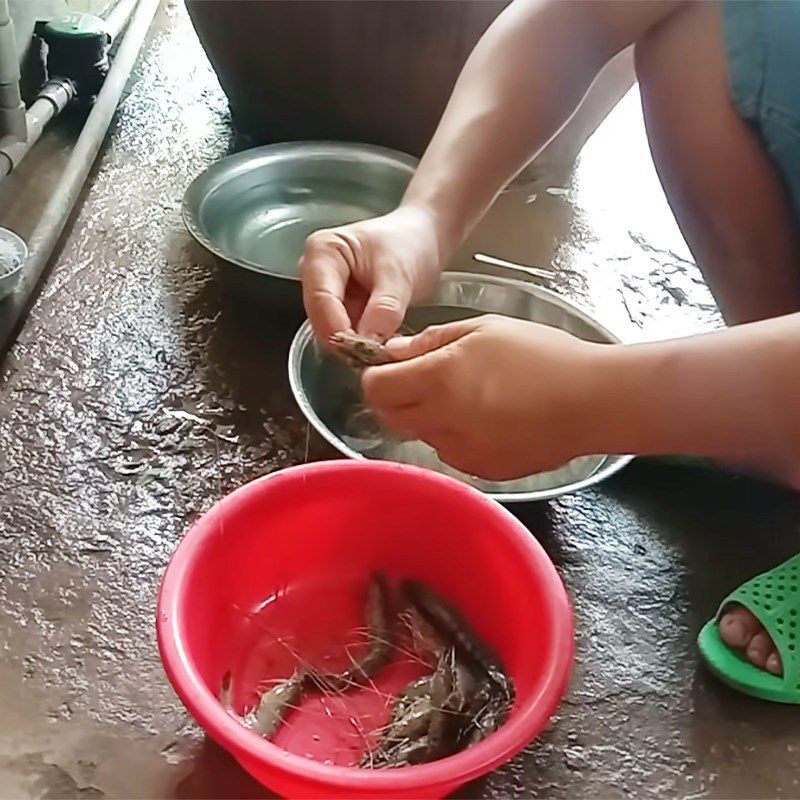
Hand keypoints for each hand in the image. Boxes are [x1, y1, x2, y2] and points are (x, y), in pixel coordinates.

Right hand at [299, 205, 441, 340]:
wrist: (424, 240)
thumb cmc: (411, 243)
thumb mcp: (400, 273)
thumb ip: (385, 307)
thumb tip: (369, 341)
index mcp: (322, 252)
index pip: (321, 300)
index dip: (340, 330)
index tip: (365, 350)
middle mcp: (316, 274)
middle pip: (321, 320)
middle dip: (348, 341)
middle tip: (380, 354)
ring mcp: (327, 294)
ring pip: (332, 332)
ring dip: (357, 346)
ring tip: (386, 348)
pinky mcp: (340, 310)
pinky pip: (346, 335)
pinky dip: (363, 344)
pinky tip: (383, 344)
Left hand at [362, 314, 604, 479]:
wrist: (593, 402)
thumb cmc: (543, 354)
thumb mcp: (484, 328)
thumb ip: (430, 341)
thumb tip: (393, 353)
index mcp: (439, 379)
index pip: (376, 388)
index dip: (378, 374)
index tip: (394, 365)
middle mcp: (442, 420)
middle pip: (390, 416)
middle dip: (396, 397)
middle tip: (425, 378)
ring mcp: (461, 451)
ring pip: (419, 434)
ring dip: (427, 416)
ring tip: (467, 396)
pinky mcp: (480, 470)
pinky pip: (449, 451)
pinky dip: (454, 435)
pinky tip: (487, 418)